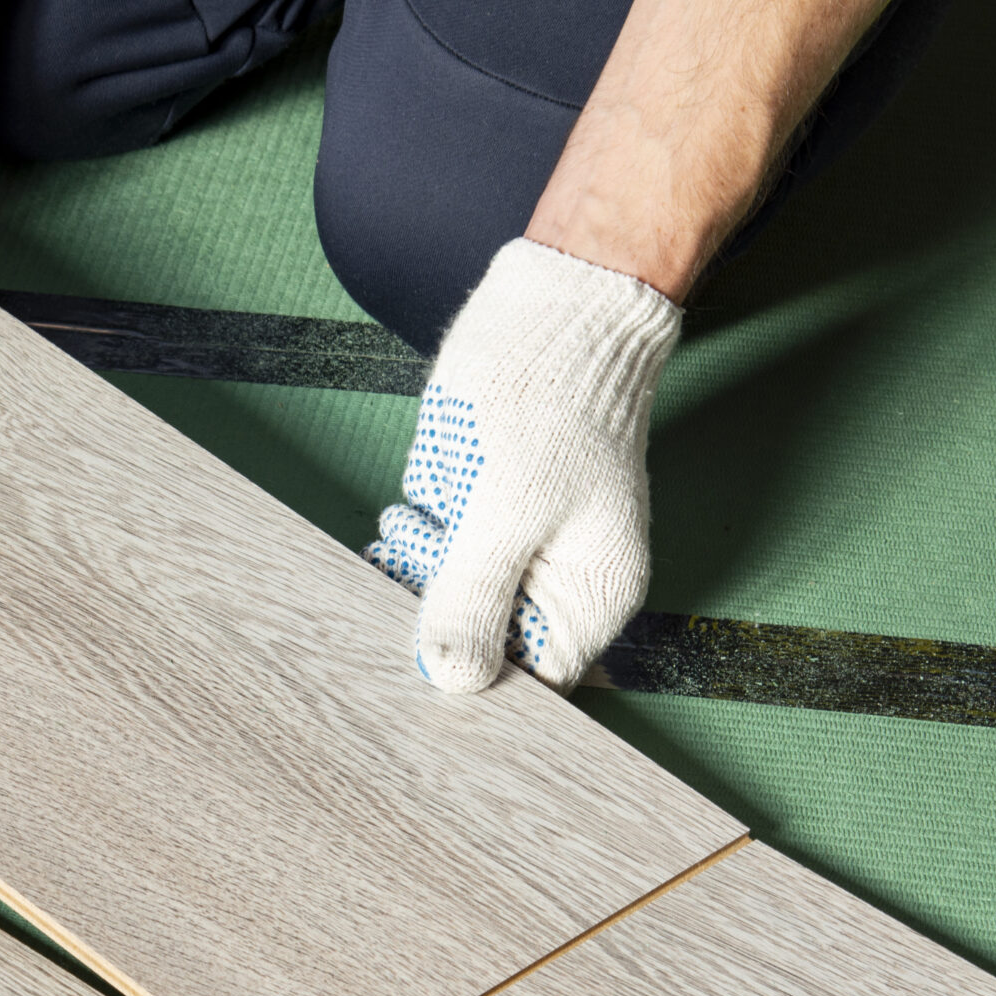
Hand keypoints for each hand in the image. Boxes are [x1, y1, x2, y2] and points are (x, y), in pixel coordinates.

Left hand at [366, 239, 680, 692]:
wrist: (552, 312)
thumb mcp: (506, 515)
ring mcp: (520, 550)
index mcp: (589, 598)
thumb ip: (476, 601)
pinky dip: (419, 542)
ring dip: (420, 574)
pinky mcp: (485, 516)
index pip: (532, 681)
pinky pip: (442, 557)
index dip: (480, 683)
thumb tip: (451, 680)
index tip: (428, 661)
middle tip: (406, 574)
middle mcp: (556, 584)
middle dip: (440, 619)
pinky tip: (408, 515)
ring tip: (406, 530)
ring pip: (454, 602)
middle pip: (486, 645)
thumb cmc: (552, 405)